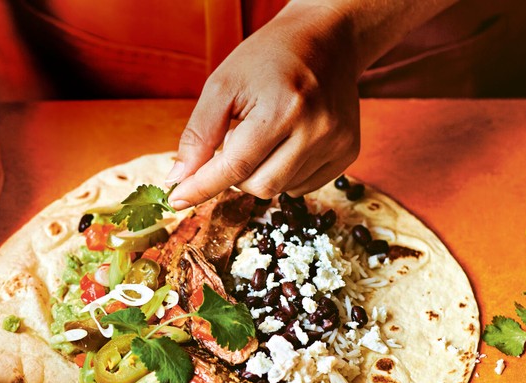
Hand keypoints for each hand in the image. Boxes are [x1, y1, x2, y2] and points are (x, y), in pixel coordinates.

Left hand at [167, 2, 359, 207]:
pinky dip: (284, 174)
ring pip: (281, 190)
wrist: (326, 40)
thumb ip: (198, 134)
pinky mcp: (348, 152)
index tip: (177, 199)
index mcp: (283, 109)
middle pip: (259, 186)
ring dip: (260, 172)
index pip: (235, 167)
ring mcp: (337, 143)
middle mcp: (316, 130)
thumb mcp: (223, 85)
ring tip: (266, 134)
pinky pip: (303, 187)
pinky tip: (286, 144)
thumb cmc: (268, 59)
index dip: (202, 186)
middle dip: (235, 175)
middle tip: (236, 141)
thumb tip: (178, 179)